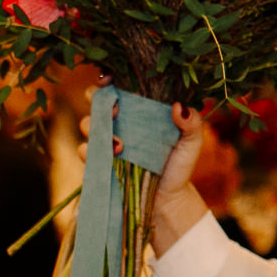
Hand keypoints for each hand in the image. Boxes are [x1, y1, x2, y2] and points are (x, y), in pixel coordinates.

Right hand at [79, 79, 209, 253]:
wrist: (168, 198)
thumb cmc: (179, 164)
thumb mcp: (191, 142)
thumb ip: (192, 123)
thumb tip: (179, 106)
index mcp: (138, 108)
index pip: (117, 85)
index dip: (109, 78)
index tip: (110, 79)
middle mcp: (118, 120)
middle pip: (94, 98)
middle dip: (97, 98)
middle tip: (115, 109)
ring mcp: (105, 139)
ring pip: (87, 123)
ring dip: (97, 126)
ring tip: (120, 144)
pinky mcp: (98, 161)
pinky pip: (84, 150)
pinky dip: (92, 150)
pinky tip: (112, 156)